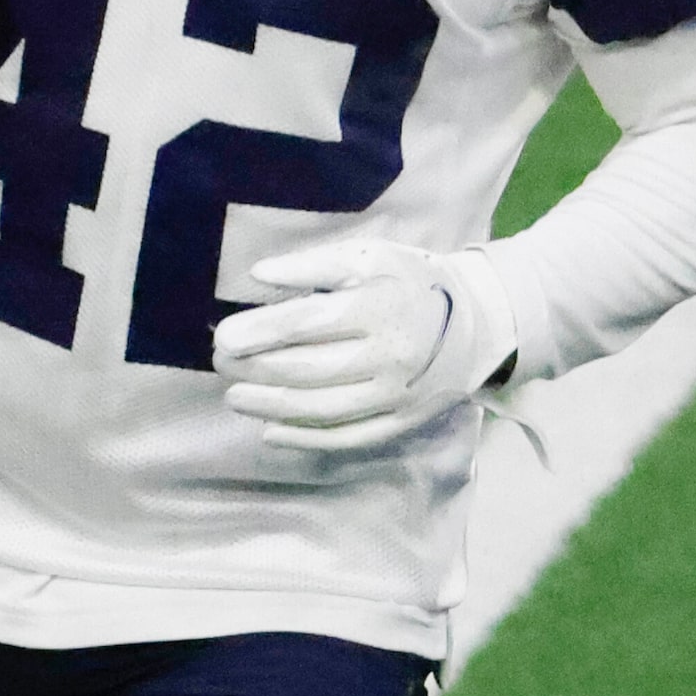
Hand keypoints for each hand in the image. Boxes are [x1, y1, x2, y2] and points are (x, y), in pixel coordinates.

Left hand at [213, 240, 517, 452]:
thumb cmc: (408, 281)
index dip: (259, 332)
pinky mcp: (400, 422)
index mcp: (377, 306)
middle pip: (308, 369)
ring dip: (270, 407)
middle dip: (255, 368)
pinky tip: (270, 432)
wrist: (475, 323)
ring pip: (322, 409)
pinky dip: (305, 440)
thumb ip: (314, 266)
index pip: (305, 323)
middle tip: (220, 362)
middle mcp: (387, 356)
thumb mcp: (367, 255)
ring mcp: (395, 395)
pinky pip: (347, 437)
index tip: (223, 336)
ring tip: (235, 396)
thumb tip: (260, 276)